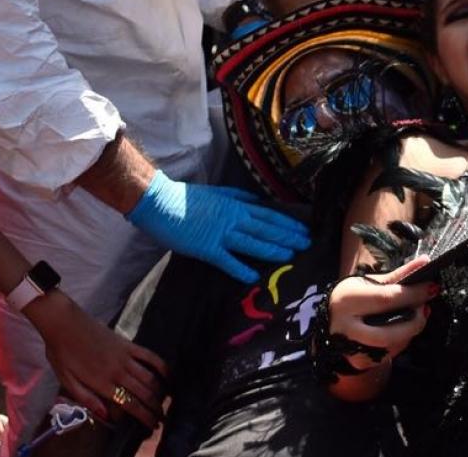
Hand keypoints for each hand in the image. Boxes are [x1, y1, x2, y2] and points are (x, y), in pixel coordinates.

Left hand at [24, 292, 165, 427]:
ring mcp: (125, 357)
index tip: (153, 425)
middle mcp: (118, 372)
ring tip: (166, 401)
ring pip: (149, 377)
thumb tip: (107, 416)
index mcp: (102, 383)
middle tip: (162, 417)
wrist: (65, 325)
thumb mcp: (67, 381)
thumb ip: (87, 399)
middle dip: (155, 407)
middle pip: (143, 393)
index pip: (129, 404)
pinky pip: (150, 356)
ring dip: (160, 391)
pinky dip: (162, 366)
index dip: (144, 416)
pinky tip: (169, 374)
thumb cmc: (62, 354)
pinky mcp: (129, 345)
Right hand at [126, 170, 309, 283]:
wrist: (160, 202)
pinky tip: (254, 275)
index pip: (269, 215)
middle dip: (288, 236)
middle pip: (267, 228)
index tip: (304, 229)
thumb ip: (239, 196)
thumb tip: (257, 200)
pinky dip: (240, 268)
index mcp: (237, 205)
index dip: (288, 223)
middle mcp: (234, 218)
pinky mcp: (206, 247)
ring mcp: (221, 233)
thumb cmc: (187, 198)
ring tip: (291, 255)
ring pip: (253, 242)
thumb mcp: (218, 192)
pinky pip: (227, 260)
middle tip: (307, 244)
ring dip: (273, 249)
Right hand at [326, 256, 437, 369]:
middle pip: (389, 332)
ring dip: (410, 332)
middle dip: (415, 321)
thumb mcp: (371, 282)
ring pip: (391, 346)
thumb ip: (399, 274)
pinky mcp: (359, 361)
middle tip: (425, 308)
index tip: (432, 288)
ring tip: (417, 317)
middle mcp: (346, 327)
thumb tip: (426, 261)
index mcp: (348, 299)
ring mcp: (351, 348)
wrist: (330, 322)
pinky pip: (388, 355)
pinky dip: (402, 342)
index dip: (413, 294)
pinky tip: (403, 330)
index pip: (386, 298)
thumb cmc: (354, 297)